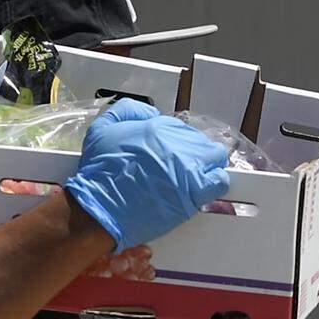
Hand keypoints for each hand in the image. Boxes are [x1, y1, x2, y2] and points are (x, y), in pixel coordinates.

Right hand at [65, 98, 230, 252]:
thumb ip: (127, 111)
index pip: (178, 127)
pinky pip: (219, 180)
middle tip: (177, 166)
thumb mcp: (100, 130)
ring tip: (194, 175)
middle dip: (189, 151)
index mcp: (157, 128)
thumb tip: (151, 111)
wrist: (101, 207)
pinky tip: (203, 187)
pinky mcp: (195, 192)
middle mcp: (176, 144)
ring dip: (206, 164)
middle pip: (198, 141)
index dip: (174, 141)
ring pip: (214, 157)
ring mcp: (188, 167)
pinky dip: (215, 181)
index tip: (168, 153)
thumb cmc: (99, 173)